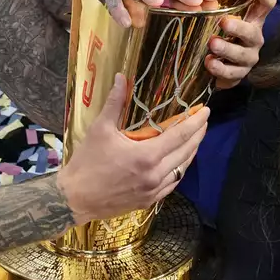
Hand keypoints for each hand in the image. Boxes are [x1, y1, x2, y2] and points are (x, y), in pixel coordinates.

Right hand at [55, 74, 210, 224]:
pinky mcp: (148, 201)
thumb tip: (121, 78)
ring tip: (194, 139)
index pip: (180, 135)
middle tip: (203, 121)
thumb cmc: (87, 162)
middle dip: (198, 135)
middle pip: (186, 152)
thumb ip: (114, 103)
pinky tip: (178, 162)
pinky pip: (171, 184)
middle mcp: (155, 175)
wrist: (74, 199)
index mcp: (146, 156)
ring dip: (190, 153)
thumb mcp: (100, 129)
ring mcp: (153, 191)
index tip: (206, 111)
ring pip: (181, 170)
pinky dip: (178, 170)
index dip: (196, 122)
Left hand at [205, 0, 276, 88]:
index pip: (266, 3)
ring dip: (227, 49)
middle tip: (223, 22)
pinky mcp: (238, 74)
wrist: (209, 62)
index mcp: (252, 18)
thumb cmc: (213, 30)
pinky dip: (220, 69)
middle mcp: (254, 37)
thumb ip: (209, 1)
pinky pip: (232, 74)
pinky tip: (209, 62)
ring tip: (212, 43)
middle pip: (253, 32)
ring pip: (242, 55)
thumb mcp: (213, 13)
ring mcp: (247, 57)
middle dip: (239, 28)